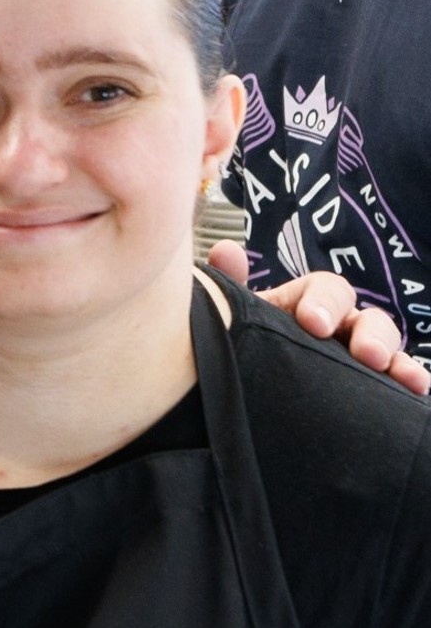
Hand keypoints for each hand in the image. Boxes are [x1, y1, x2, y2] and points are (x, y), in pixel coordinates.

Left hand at [208, 240, 429, 394]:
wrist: (250, 381)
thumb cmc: (247, 339)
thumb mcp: (237, 315)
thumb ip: (231, 286)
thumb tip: (227, 250)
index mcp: (308, 302)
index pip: (327, 289)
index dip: (324, 301)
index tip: (312, 323)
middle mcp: (340, 324)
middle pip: (367, 318)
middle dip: (370, 334)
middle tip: (366, 355)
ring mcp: (357, 353)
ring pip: (386, 347)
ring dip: (397, 358)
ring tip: (402, 375)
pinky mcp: (369, 383)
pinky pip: (396, 378)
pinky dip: (411, 379)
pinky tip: (418, 389)